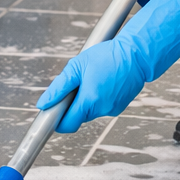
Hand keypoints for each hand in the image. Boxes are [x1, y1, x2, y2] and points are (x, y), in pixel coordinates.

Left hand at [37, 0, 179, 132]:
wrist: (136, 55)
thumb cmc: (107, 56)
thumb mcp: (77, 67)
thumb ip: (58, 88)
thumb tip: (43, 104)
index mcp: (89, 100)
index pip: (67, 124)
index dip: (57, 120)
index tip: (52, 112)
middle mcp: (102, 109)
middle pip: (78, 117)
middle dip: (72, 104)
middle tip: (77, 83)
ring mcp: (112, 110)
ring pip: (90, 112)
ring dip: (86, 100)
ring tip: (93, 79)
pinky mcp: (119, 107)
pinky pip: (101, 107)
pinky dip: (98, 98)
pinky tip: (104, 82)